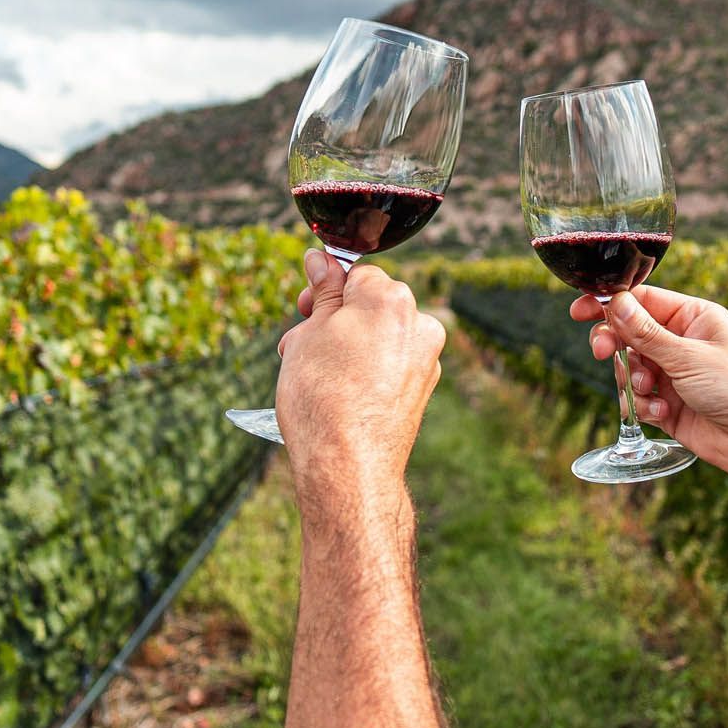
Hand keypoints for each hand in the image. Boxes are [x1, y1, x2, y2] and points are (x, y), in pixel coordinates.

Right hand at [278, 250, 444, 534]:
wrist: (348, 467)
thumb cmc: (322, 397)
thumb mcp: (310, 334)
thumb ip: (323, 293)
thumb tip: (321, 260)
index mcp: (392, 299)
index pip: (357, 275)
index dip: (325, 292)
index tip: (305, 309)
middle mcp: (419, 324)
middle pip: (370, 307)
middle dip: (336, 321)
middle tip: (302, 347)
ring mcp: (426, 359)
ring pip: (379, 337)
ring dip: (348, 347)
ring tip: (316, 377)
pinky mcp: (422, 390)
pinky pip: (390, 366)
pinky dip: (367, 372)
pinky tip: (341, 396)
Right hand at [570, 287, 727, 485]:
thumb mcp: (688, 356)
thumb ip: (646, 333)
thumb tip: (614, 302)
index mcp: (693, 318)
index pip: (642, 301)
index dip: (610, 305)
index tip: (580, 311)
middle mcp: (682, 343)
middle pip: (629, 334)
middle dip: (614, 344)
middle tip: (603, 352)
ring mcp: (675, 375)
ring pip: (629, 368)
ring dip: (632, 379)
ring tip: (650, 390)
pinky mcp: (670, 406)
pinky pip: (639, 400)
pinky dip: (643, 406)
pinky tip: (661, 413)